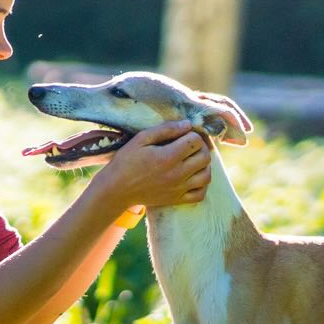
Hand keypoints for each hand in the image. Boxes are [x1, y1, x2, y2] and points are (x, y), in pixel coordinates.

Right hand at [95, 121, 211, 212]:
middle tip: (190, 144)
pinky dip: (202, 185)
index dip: (192, 134)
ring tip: (193, 160)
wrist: (116, 189)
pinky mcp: (177, 200)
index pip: (196, 141)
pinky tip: (193, 177)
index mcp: (168, 157)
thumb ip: (165, 130)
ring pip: (207, 176)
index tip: (184, 134)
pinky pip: (200, 194)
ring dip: (204, 165)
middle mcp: (177, 174)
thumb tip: (187, 124)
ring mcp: (178, 189)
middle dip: (201, 147)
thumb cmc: (126, 161)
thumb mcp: (141, 139)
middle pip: (205, 157)